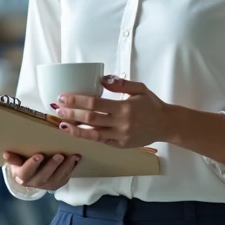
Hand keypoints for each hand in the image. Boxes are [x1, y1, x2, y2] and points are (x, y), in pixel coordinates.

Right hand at [2, 151, 81, 190]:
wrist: (30, 176)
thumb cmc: (22, 164)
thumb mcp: (16, 161)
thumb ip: (13, 158)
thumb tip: (6, 154)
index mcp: (23, 177)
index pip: (27, 172)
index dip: (32, 164)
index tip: (38, 155)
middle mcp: (35, 183)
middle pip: (44, 176)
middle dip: (53, 165)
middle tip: (60, 155)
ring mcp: (47, 185)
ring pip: (58, 178)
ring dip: (66, 167)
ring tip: (73, 156)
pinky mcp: (57, 184)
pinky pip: (65, 178)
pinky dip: (72, 168)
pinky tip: (76, 159)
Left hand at [54, 75, 171, 147]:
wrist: (166, 125)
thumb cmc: (152, 105)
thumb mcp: (139, 89)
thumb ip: (121, 84)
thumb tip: (101, 78)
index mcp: (124, 108)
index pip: (95, 104)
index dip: (76, 101)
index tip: (64, 97)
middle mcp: (121, 124)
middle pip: (90, 119)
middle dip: (71, 114)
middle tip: (58, 109)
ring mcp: (120, 137)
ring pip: (93, 134)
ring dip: (75, 130)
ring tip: (62, 124)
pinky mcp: (121, 145)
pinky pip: (101, 141)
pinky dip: (87, 137)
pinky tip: (77, 132)